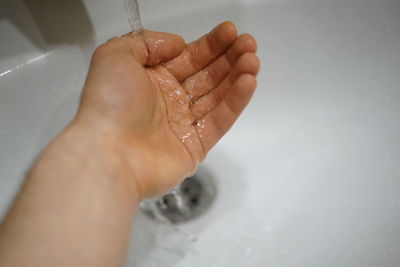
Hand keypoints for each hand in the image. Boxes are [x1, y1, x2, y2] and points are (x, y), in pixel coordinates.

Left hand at [75, 21, 258, 197]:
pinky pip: (220, 120)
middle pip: (207, 75)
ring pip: (217, 96)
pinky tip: (248, 82)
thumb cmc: (108, 105)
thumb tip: (177, 44)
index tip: (229, 32)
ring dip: (236, 76)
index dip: (210, 44)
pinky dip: (236, 102)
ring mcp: (182, 124)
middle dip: (229, 57)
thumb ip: (146, 41)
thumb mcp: (115, 56)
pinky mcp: (195, 146)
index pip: (188, 58)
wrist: (108, 153)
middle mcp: (169, 102)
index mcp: (151, 81)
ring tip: (252, 60)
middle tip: (247, 43)